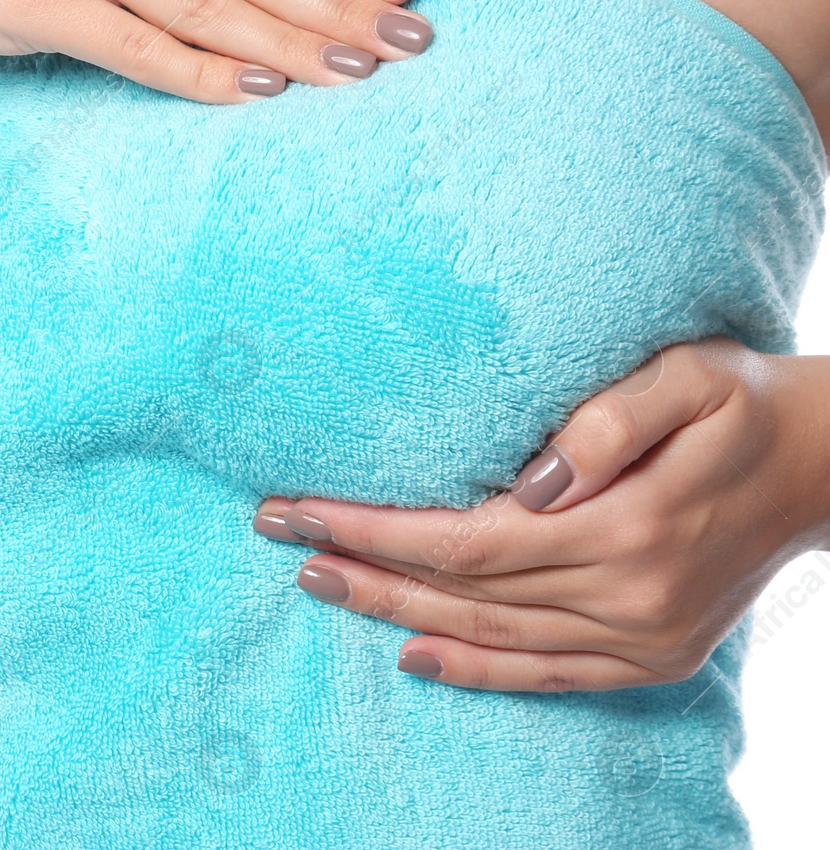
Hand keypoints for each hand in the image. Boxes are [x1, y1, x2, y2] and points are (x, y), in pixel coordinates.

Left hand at [254, 339, 829, 690]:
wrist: (824, 466)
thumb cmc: (741, 403)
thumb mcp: (690, 379)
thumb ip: (610, 422)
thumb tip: (533, 478)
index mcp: (630, 524)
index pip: (467, 538)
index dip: (377, 528)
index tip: (301, 506)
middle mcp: (630, 595)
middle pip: (463, 591)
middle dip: (362, 564)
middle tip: (279, 535)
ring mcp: (641, 637)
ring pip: (491, 637)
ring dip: (396, 613)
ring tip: (318, 581)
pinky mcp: (652, 656)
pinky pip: (547, 676)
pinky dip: (475, 671)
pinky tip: (412, 655)